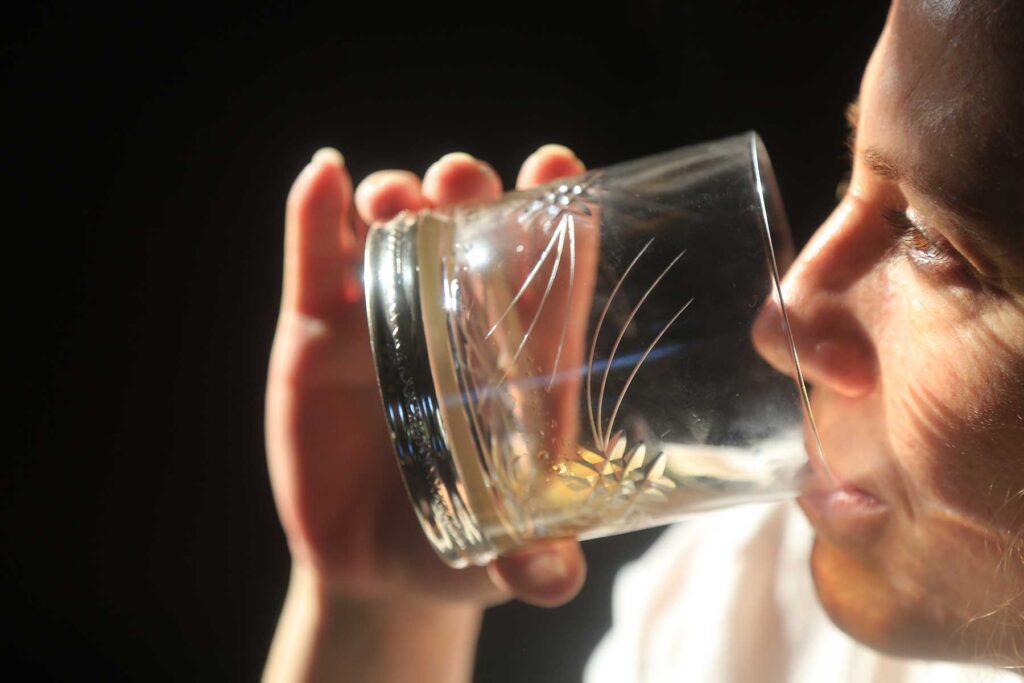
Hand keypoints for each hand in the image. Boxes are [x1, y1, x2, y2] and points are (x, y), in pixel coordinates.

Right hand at [266, 144, 589, 606]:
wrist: (371, 565)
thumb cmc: (457, 547)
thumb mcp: (497, 553)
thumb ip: (532, 564)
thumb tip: (556, 579)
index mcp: (515, 360)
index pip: (544, 271)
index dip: (555, 212)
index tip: (558, 165)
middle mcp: (453, 323)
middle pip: (467, 232)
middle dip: (468, 193)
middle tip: (463, 182)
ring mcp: (382, 320)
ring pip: (391, 232)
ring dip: (395, 196)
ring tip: (396, 197)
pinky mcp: (316, 335)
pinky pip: (313, 265)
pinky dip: (312, 218)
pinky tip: (321, 178)